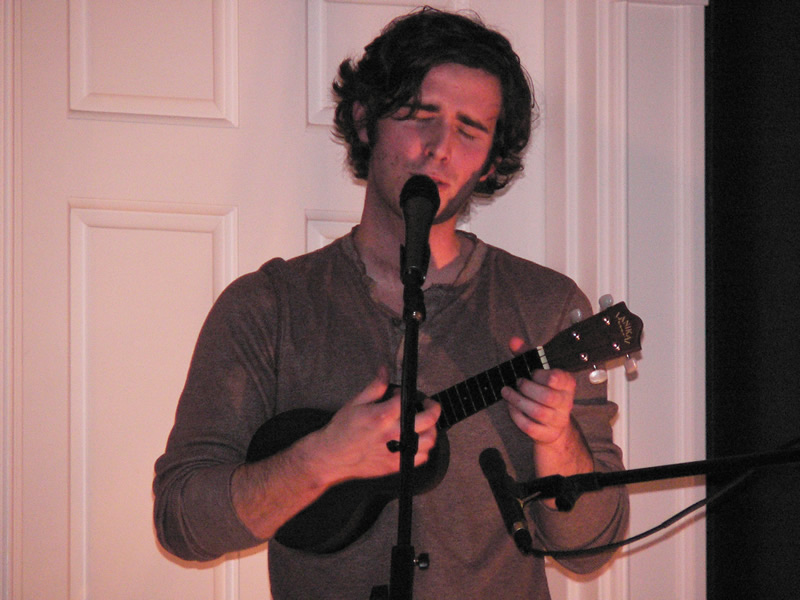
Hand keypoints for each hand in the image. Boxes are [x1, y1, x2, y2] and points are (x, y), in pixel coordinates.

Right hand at [310, 369, 440, 485]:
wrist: (333, 456)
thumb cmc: (342, 428)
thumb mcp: (356, 402)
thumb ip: (375, 386)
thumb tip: (384, 370)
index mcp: (383, 416)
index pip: (407, 399)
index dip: (405, 393)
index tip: (400, 393)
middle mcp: (394, 434)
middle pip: (428, 420)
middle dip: (433, 408)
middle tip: (428, 404)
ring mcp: (397, 451)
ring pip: (429, 440)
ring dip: (431, 428)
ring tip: (424, 423)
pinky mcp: (396, 465)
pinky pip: (421, 457)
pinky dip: (423, 448)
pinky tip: (416, 441)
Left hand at [501, 337, 591, 480]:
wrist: (554, 424)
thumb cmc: (544, 390)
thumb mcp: (538, 370)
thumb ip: (527, 355)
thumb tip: (513, 341)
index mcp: (567, 384)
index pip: (556, 378)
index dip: (540, 374)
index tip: (532, 372)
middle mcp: (566, 403)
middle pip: (546, 397)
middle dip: (526, 388)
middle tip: (517, 383)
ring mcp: (557, 420)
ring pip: (537, 412)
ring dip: (517, 401)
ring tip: (507, 392)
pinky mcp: (547, 434)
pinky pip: (529, 427)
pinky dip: (516, 416)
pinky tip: (511, 407)